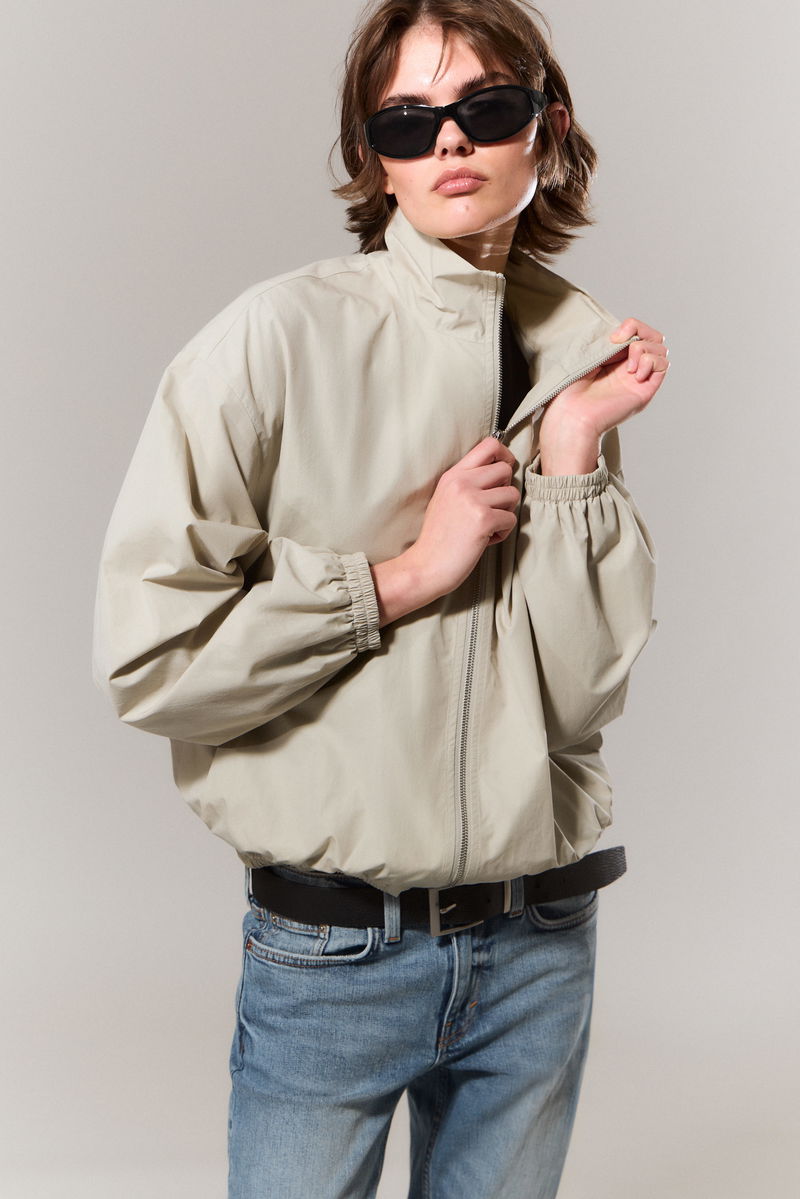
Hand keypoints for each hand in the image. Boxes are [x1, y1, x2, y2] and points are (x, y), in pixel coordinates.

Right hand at [404, 436, 519, 600]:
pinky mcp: (483, 519)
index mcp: (453, 475)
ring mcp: (472, 499)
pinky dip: (503, 532)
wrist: (426, 566)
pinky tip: (485, 540)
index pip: (489, 445)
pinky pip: (511, 519)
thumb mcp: (445, 499)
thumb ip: (467, 482)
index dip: (505, 455)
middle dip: (505, 490)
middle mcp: (462, 482)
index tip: (502, 474)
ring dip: (505, 513)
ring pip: (512, 494)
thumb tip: (500, 471)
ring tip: (487, 527)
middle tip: (492, 509)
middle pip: (505, 469)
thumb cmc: (439, 537)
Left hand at [539, 318, 668, 455]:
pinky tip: (633, 374)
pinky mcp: (645, 390)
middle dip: (641, 331)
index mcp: (615, 358)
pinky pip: (663, 365)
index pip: (637, 331)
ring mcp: (638, 378)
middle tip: (621, 343)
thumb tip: (623, 332)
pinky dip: (650, 362)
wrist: (573, 414)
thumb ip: (607, 341)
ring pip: (660, 350)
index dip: (631, 326)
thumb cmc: (571, 391)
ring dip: (644, 349)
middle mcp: (629, 367)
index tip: (613, 337)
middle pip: (654, 337)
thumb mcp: (587, 356)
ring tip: (627, 366)